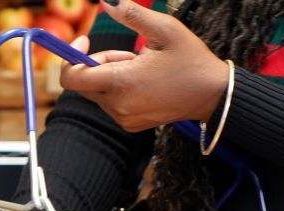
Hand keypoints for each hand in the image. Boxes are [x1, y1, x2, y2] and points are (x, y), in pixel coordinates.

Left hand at [60, 0, 228, 131]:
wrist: (212, 95)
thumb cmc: (191, 60)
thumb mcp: (165, 29)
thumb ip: (132, 14)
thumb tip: (107, 1)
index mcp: (121, 82)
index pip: (72, 77)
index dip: (71, 57)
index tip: (84, 40)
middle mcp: (117, 105)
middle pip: (84, 82)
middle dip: (98, 62)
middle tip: (131, 54)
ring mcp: (123, 118)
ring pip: (97, 92)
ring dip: (110, 75)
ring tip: (143, 68)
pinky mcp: (129, 124)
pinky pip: (110, 104)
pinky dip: (119, 90)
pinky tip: (144, 84)